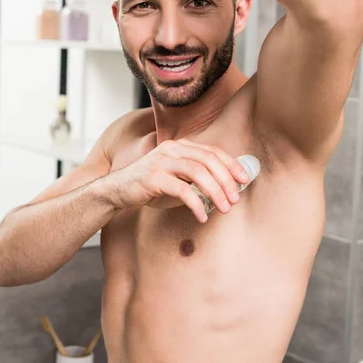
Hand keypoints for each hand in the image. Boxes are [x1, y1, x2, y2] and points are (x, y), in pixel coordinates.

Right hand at [108, 139, 249, 223]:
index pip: (212, 151)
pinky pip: (182, 190)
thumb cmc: (150, 187)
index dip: (231, 164)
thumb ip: (196, 180)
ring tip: (224, 208)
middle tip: (235, 199)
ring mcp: (162, 161)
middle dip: (226, 180)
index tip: (244, 180)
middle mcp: (172, 149)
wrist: (117, 192)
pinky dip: (196, 204)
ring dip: (215, 191)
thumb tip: (226, 190)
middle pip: (208, 160)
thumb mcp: (176, 179)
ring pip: (198, 172)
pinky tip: (202, 216)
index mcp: (180, 146)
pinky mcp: (153, 177)